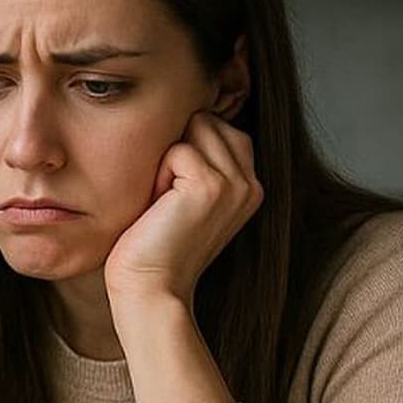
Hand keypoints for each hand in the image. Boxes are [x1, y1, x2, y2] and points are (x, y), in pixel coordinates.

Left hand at [103, 111, 262, 305]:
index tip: (174, 195)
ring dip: (166, 161)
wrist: (152, 290)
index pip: (218, 125)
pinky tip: (159, 210)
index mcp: (249, 185)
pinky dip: (157, 176)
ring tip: (163, 203)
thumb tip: (187, 112)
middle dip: (176, 149)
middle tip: (166, 200)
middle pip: (205, 120)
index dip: (185, 148)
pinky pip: (175, 150)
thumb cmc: (154, 245)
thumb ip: (199, 160)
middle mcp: (250, 182)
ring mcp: (235, 183)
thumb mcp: (185, 198)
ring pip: (192, 128)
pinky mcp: (211, 186)